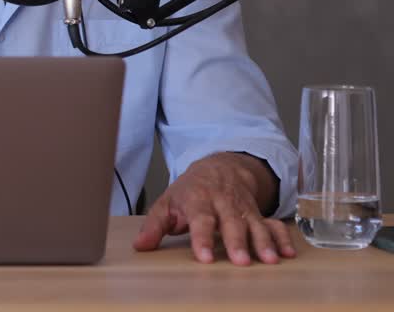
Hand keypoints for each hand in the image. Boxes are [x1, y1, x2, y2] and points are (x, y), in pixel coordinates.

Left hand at [134, 152, 293, 264]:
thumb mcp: (167, 203)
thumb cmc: (190, 190)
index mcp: (199, 200)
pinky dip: (283, 237)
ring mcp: (244, 208)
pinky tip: (288, 253)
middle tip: (241, 262)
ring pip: (256, 224)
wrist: (220, 166)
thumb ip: (154, 225)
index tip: (205, 258)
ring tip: (270, 260)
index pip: (200, 220)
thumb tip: (140, 246)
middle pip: (232, 223)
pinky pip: (274, 224)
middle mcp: (224, 203)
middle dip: (237, 242)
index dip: (202, 238)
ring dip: (264, 242)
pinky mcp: (259, 213)